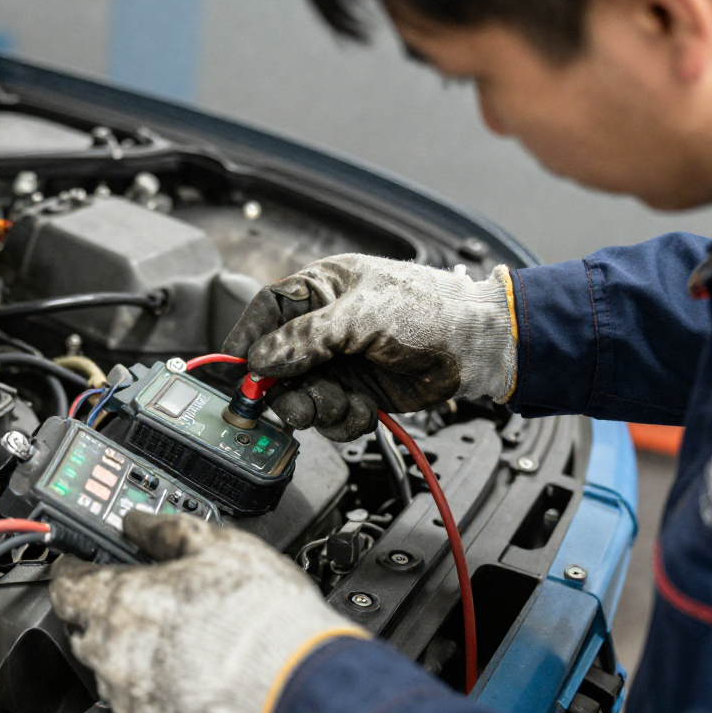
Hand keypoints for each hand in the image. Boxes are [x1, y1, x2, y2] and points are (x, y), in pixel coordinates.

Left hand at [48, 512, 366, 712]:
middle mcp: (112, 654)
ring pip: (112, 671)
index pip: (64, 584)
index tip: (80, 565)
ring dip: (131, 653)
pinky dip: (157, 691)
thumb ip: (164, 529)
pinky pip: (142, 707)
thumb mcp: (213, 543)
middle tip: (142, 598)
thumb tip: (140, 523)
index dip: (72, 569)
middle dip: (105, 612)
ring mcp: (131, 699)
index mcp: (117, 602)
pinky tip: (189, 674)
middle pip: (85, 629)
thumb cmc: (256, 612)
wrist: (291, 678)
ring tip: (177, 637)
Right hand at [223, 254, 515, 440]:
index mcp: (320, 291)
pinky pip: (328, 417)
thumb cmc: (428, 311)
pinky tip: (364, 409)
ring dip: (317, 408)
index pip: (266, 313)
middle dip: (284, 391)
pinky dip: (342, 420)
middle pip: (276, 365)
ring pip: (300, 396)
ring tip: (343, 402)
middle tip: (298, 405)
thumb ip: (306, 338)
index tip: (236, 372)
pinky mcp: (356, 392)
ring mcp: (339, 362)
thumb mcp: (361, 317)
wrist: (475, 347)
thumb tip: (260, 360)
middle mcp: (323, 328)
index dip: (245, 342)